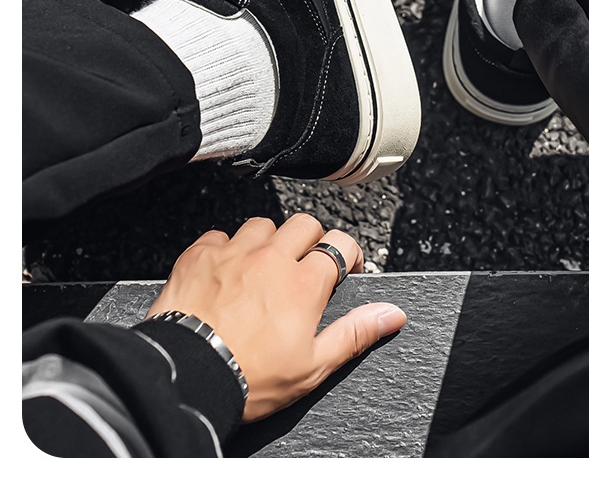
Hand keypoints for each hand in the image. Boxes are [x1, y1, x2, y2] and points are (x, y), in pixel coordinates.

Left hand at [145, 214, 406, 421]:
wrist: (186, 377)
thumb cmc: (247, 377)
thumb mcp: (312, 366)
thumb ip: (354, 333)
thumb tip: (390, 314)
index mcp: (304, 284)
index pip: (340, 244)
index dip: (347, 255)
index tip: (343, 269)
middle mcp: (271, 258)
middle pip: (305, 224)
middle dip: (310, 241)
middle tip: (303, 268)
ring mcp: (234, 252)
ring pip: (262, 225)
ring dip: (267, 242)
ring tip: (261, 269)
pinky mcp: (201, 254)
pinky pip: (220, 235)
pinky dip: (226, 249)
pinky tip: (224, 273)